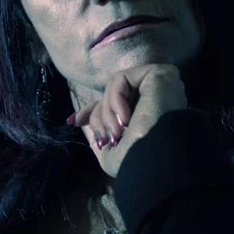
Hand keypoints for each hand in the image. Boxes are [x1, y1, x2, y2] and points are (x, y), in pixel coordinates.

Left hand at [68, 64, 187, 177]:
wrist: (157, 159)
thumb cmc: (137, 161)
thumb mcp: (111, 152)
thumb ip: (99, 132)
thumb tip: (79, 120)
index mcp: (150, 115)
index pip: (117, 103)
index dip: (93, 110)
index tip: (73, 121)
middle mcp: (157, 98)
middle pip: (113, 95)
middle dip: (98, 116)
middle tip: (103, 137)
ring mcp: (159, 84)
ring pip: (115, 86)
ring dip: (106, 112)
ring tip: (116, 133)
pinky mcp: (159, 73)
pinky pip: (122, 79)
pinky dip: (115, 99)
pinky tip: (125, 119)